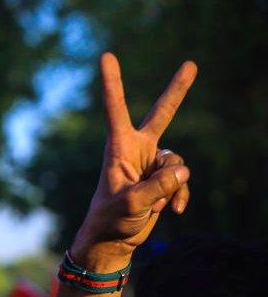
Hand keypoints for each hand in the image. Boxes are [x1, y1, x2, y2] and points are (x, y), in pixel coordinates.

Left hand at [72, 53, 197, 270]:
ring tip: (154, 204)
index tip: (106, 56)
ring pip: (178, 161)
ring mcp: (153, 163)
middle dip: (178, 90)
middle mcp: (137, 149)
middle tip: (191, 64)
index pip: (116, 109)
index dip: (113, 83)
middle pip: (162, 114)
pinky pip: (182, 180)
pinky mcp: (164, 178)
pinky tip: (170, 211)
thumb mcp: (131, 204)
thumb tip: (182, 168)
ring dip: (171, 185)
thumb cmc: (111, 220)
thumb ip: (157, 185)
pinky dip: (179, 196)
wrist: (114, 240)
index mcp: (119, 147)